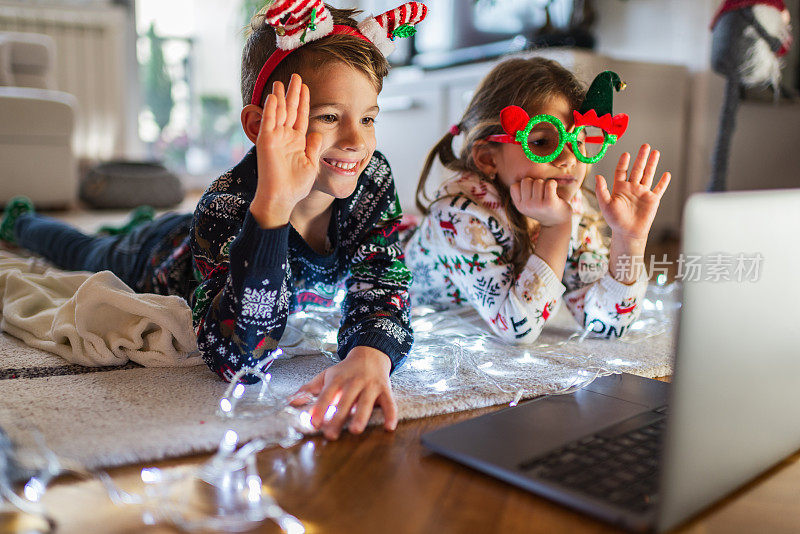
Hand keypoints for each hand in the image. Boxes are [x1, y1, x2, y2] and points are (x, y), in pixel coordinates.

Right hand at [250, 73, 322, 228]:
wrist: (282, 198)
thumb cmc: (297, 186)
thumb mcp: (311, 164)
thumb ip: (313, 147)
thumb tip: (318, 133)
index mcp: (297, 141)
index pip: (301, 116)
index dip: (304, 102)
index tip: (306, 87)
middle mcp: (285, 137)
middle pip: (290, 110)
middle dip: (293, 93)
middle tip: (296, 76)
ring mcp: (275, 138)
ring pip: (279, 112)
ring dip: (280, 97)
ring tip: (281, 81)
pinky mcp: (266, 142)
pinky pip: (269, 122)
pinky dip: (271, 109)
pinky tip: (274, 96)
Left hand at [291, 346, 396, 439]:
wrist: (370, 354)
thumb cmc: (345, 370)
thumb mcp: (326, 375)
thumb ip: (309, 389)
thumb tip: (291, 401)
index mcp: (337, 379)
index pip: (326, 394)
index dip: (319, 408)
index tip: (313, 422)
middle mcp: (354, 381)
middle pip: (345, 401)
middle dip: (338, 418)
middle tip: (331, 435)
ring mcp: (370, 385)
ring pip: (366, 402)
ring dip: (361, 416)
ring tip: (355, 430)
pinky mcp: (385, 390)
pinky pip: (389, 403)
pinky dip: (390, 414)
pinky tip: (388, 427)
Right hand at [510, 178, 571, 226]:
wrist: (558, 223)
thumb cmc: (543, 209)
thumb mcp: (528, 204)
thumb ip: (522, 193)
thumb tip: (520, 171)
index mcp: (519, 206)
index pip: (514, 186)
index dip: (524, 185)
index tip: (531, 192)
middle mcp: (526, 206)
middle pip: (526, 181)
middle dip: (534, 183)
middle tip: (541, 192)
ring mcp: (537, 205)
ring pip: (538, 181)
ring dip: (545, 184)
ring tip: (548, 193)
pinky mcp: (549, 203)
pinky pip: (549, 184)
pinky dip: (553, 184)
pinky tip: (554, 190)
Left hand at [595, 145, 670, 241]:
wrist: (627, 233)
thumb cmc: (614, 220)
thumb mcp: (605, 204)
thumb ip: (601, 190)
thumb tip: (598, 176)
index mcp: (620, 187)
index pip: (622, 171)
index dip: (624, 162)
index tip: (626, 154)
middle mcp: (632, 188)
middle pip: (638, 169)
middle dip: (641, 157)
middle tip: (645, 145)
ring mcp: (643, 193)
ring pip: (649, 175)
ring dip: (652, 164)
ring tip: (656, 152)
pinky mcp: (652, 200)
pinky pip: (659, 189)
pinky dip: (663, 182)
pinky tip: (666, 173)